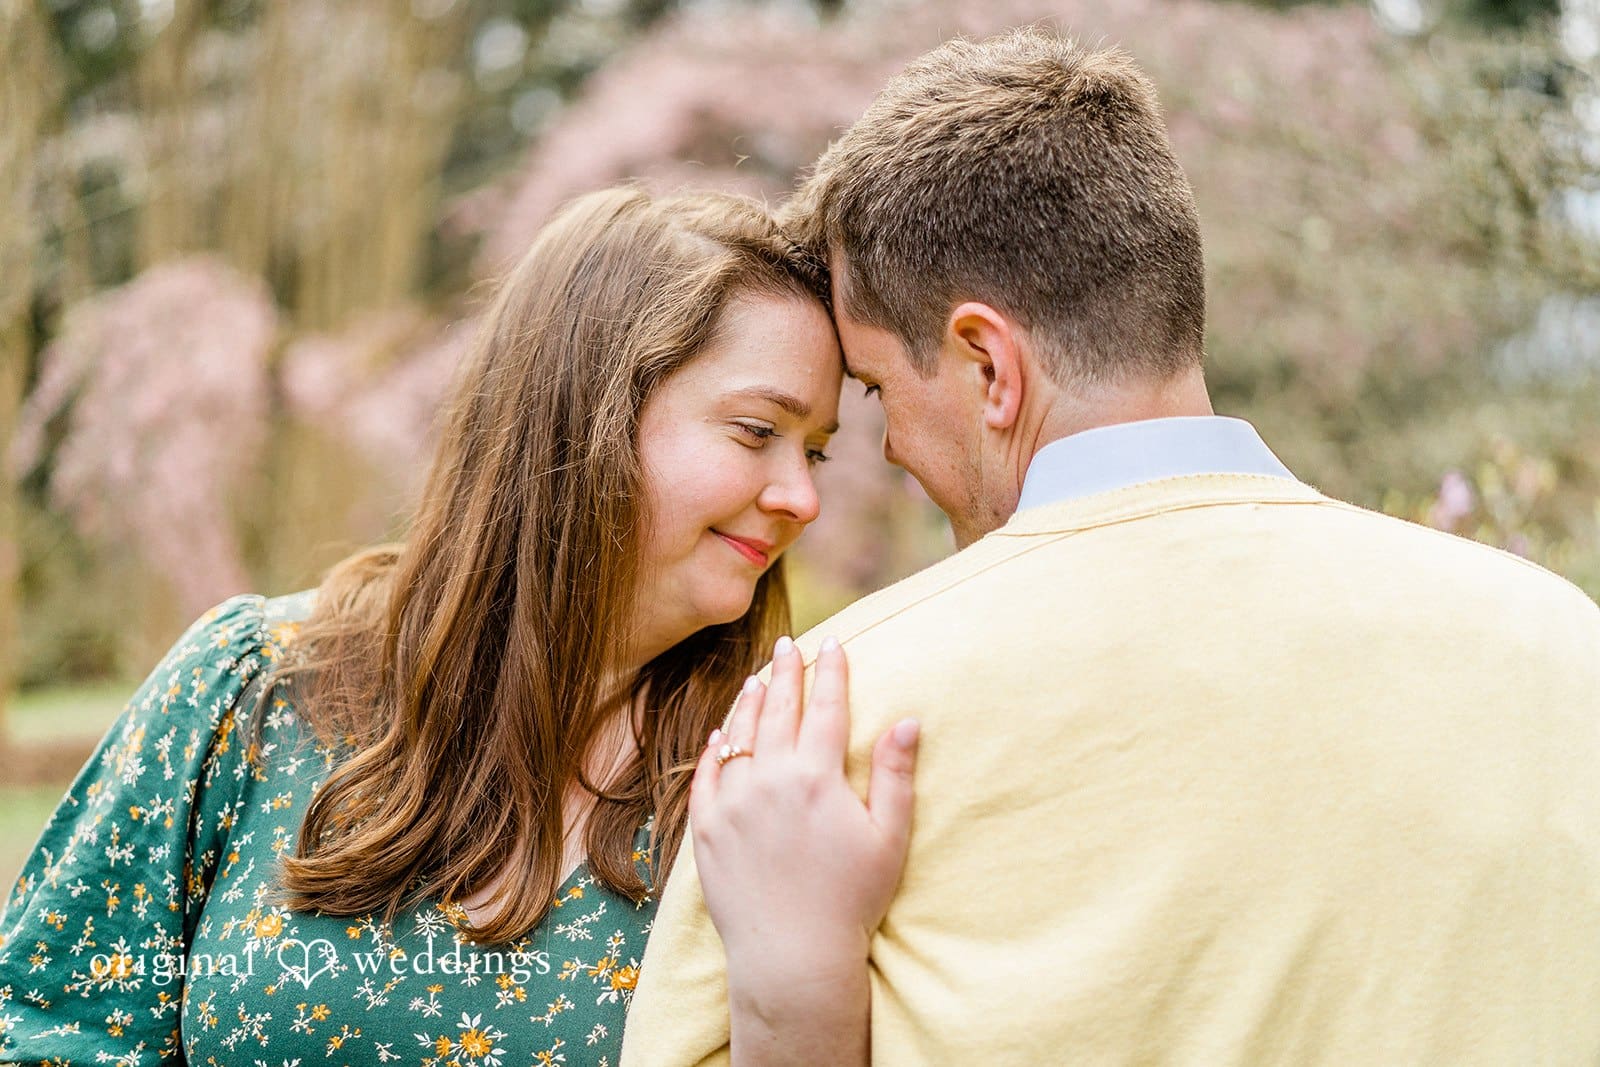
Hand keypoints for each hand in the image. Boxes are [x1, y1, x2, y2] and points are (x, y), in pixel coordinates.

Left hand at [690, 635, 919, 981]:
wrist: (792, 956)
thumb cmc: (851, 900)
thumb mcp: (888, 837)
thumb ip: (895, 773)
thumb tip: (907, 719)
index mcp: (817, 777)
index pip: (825, 708)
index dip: (831, 672)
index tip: (833, 643)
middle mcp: (769, 780)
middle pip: (778, 710)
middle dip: (787, 672)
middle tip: (789, 645)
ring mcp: (731, 803)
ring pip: (738, 736)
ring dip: (749, 703)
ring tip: (758, 679)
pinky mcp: (705, 829)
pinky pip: (705, 776)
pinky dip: (715, 749)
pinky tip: (721, 734)